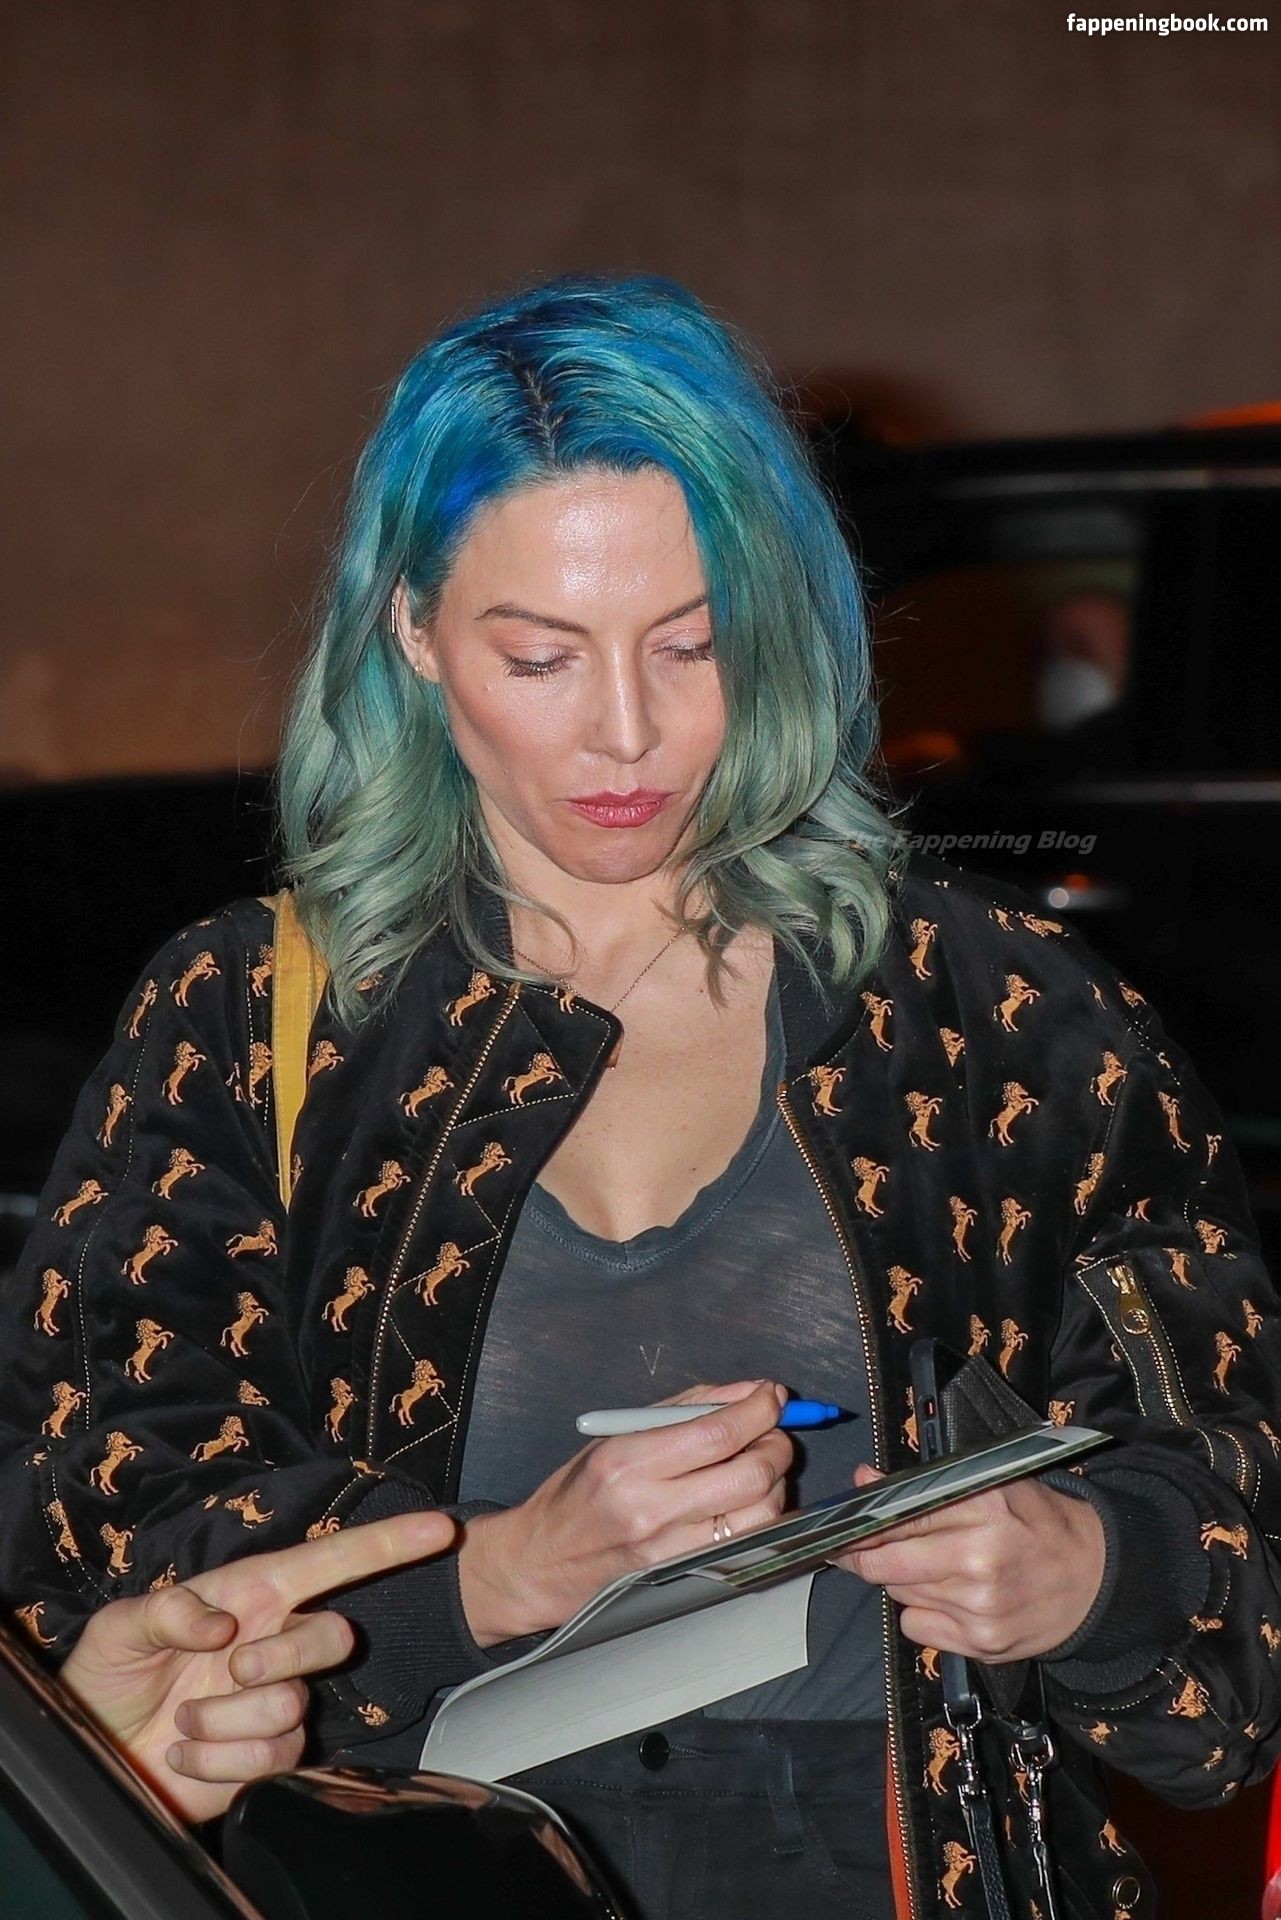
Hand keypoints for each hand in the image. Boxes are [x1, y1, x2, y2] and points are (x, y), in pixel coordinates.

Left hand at [60, 1509, 454, 1821]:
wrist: (96, 1755)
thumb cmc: (106, 1679)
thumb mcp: (117, 1628)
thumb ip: (165, 1611)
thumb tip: (222, 1624)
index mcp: (250, 1596)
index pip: (333, 1562)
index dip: (389, 1544)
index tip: (439, 1528)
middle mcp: (273, 1642)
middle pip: (332, 1636)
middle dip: (285, 1655)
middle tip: (232, 1670)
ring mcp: (275, 1702)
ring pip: (293, 1706)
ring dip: (226, 1721)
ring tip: (186, 1720)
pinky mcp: (269, 1758)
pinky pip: (272, 1760)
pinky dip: (219, 1763)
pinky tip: (189, 1755)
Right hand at [459, 1380, 791, 1645]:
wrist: (540, 1562)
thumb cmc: (577, 1492)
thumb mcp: (617, 1433)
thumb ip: (686, 1407)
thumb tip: (747, 1391)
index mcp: (628, 1462)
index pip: (716, 1433)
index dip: (758, 1410)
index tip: (772, 1396)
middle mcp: (650, 1509)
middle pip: (749, 1475)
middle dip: (777, 1445)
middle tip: (773, 1432)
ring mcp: (671, 1551)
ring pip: (760, 1515)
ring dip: (775, 1483)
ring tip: (758, 1466)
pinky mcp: (685, 1577)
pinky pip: (748, 1544)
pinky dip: (761, 1516)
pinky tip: (746, 1501)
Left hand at [834, 1464, 1105, 1662]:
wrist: (1096, 1580)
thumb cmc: (1039, 1524)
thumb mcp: (991, 1486)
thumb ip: (923, 1484)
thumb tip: (863, 1479)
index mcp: (984, 1508)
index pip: (899, 1517)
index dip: (862, 1524)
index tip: (840, 1527)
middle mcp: (979, 1559)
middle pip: (887, 1564)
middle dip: (865, 1556)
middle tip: (859, 1549)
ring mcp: (980, 1607)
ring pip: (899, 1594)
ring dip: (901, 1582)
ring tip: (932, 1568)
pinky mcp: (982, 1644)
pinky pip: (915, 1628)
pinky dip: (920, 1614)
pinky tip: (947, 1600)